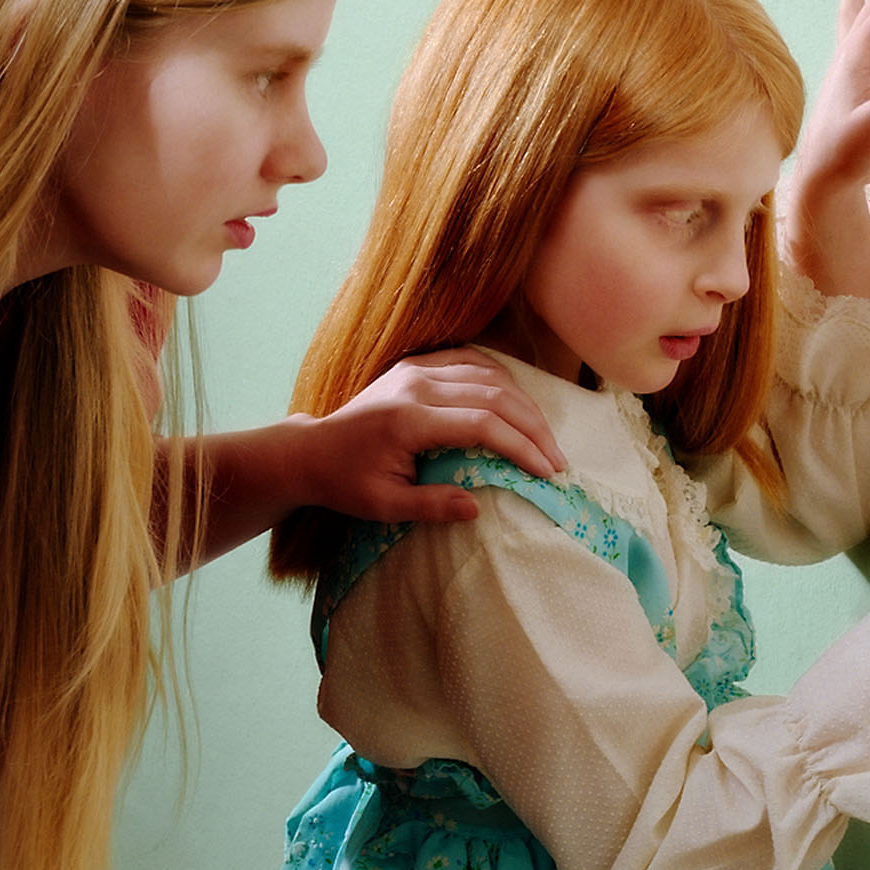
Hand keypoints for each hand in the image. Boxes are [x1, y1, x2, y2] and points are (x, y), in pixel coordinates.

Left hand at [296, 351, 565, 524]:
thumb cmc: (347, 483)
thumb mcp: (384, 506)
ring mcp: (417, 369)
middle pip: (494, 396)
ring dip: (523, 404)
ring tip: (543, 437)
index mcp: (408, 420)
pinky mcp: (417, 364)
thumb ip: (431, 506)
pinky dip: (501, 379)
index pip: (482, 425)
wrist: (312, 450)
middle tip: (557, 459)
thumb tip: (477, 509)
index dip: (521, 447)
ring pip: (488, 374)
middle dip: (533, 428)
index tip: (547, 472)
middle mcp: (416, 385)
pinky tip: (518, 403)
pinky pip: (471, 361)